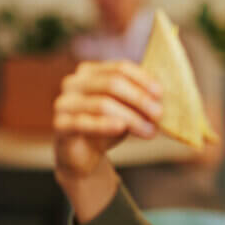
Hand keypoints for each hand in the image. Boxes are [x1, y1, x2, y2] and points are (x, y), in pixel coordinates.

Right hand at [53, 61, 161, 220]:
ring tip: (149, 131)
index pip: (119, 68)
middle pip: (112, 84)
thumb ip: (137, 98)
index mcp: (89, 72)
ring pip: (102, 104)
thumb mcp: (124, 109)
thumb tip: (164, 93)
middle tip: (159, 114)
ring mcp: (64, 103)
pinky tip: (121, 128)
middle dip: (139, 99)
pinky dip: (104, 124)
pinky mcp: (60, 125)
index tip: (161, 94)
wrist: (81, 157)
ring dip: (131, 117)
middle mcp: (73, 83)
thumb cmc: (105, 128)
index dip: (143, 79)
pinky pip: (83, 122)